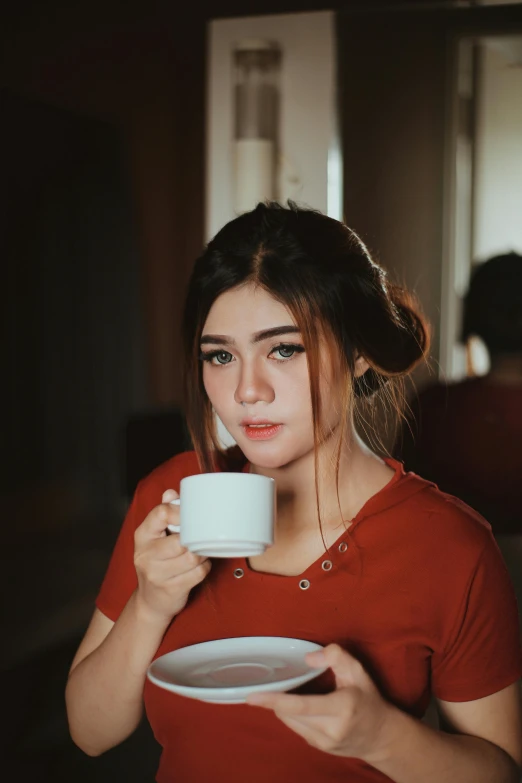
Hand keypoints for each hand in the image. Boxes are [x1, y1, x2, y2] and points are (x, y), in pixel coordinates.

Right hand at [133, 488, 211, 624]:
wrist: (150, 601)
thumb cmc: (156, 563)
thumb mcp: (154, 537)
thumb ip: (163, 514)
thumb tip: (171, 492)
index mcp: (142, 536)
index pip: (160, 514)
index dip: (180, 511)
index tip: (190, 514)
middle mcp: (145, 555)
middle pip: (181, 540)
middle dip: (195, 538)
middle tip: (200, 537)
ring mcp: (157, 574)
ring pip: (192, 557)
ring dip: (202, 553)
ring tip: (201, 550)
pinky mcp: (171, 589)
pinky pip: (198, 573)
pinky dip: (204, 568)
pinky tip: (200, 565)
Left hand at [246, 644, 396, 762]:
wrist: (382, 736)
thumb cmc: (369, 699)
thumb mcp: (358, 671)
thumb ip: (336, 656)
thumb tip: (308, 658)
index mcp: (341, 708)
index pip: (300, 705)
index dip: (274, 700)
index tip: (252, 696)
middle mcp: (331, 729)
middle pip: (289, 714)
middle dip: (276, 699)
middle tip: (270, 685)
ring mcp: (324, 743)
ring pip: (290, 722)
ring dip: (283, 707)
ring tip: (288, 693)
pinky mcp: (319, 748)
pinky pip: (297, 728)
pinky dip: (292, 714)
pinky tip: (299, 705)